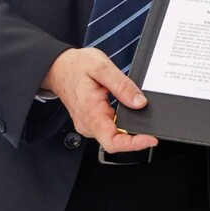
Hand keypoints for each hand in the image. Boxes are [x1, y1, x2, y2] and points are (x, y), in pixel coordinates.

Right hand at [42, 47, 157, 152]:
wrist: (57, 67)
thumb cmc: (75, 66)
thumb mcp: (102, 67)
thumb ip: (122, 85)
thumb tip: (140, 102)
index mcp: (90, 113)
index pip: (112, 141)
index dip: (134, 144)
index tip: (150, 139)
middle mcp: (88, 124)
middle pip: (116, 140)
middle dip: (136, 135)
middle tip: (152, 125)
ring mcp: (89, 124)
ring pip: (114, 135)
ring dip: (129, 128)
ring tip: (140, 114)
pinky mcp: (91, 121)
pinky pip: (110, 127)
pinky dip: (122, 123)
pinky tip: (129, 111)